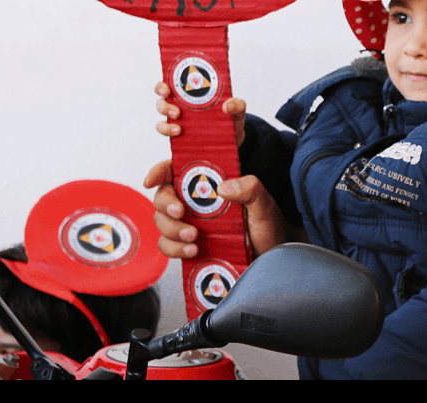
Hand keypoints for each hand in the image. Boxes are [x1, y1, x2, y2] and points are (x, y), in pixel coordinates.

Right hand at [143, 161, 290, 258]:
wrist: (273, 256)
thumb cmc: (268, 226)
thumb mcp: (264, 204)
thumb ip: (250, 189)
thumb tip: (224, 187)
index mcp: (211, 186)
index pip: (178, 171)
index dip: (161, 170)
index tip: (152, 179)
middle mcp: (196, 203)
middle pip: (162, 198)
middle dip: (166, 205)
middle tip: (180, 212)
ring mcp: (191, 224)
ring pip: (162, 224)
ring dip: (172, 230)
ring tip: (194, 236)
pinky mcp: (189, 246)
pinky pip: (168, 246)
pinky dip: (175, 249)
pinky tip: (192, 250)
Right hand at [155, 82, 245, 147]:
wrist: (235, 137)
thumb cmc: (232, 116)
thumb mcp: (238, 108)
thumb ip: (236, 104)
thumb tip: (227, 106)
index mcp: (192, 93)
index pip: (171, 85)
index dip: (163, 86)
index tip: (167, 89)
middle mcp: (181, 105)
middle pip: (161, 102)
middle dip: (164, 106)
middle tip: (176, 112)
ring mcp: (180, 121)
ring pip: (161, 121)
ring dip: (166, 124)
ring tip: (179, 129)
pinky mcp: (180, 135)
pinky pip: (168, 134)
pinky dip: (169, 134)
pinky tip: (179, 135)